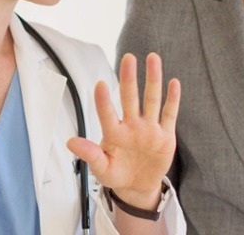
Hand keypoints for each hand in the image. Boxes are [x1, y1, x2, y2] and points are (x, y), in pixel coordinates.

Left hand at [67, 52, 180, 209]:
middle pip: (130, 98)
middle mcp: (131, 125)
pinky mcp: (165, 136)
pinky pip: (169, 114)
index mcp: (114, 133)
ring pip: (152, 99)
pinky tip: (173, 82)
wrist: (137, 186)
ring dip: (153, 79)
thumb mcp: (102, 168)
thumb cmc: (116, 174)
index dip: (103, 101)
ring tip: (152, 58)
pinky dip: (172, 99)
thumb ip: (90, 155)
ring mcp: (149, 128)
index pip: (107, 114)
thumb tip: (69, 142)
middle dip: (129, 78)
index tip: (100, 84)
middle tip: (127, 58)